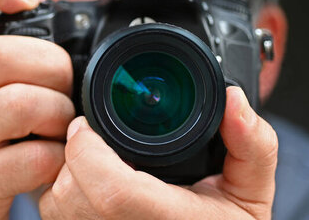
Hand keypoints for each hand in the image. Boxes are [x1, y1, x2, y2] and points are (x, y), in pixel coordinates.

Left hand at [40, 86, 277, 219]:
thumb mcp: (251, 192)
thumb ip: (252, 144)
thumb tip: (233, 100)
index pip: (112, 193)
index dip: (88, 151)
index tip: (84, 124)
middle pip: (73, 194)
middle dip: (73, 156)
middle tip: (89, 138)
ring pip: (57, 206)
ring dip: (66, 174)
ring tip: (92, 161)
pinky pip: (56, 215)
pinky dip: (64, 193)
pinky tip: (87, 183)